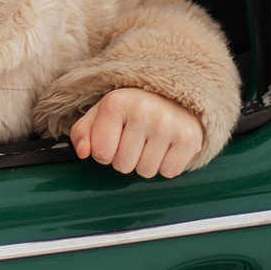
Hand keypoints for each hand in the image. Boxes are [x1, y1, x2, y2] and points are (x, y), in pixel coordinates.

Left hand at [71, 88, 204, 178]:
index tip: (113, 139)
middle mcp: (143, 111)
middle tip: (135, 140)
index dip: (104, 153)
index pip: (101, 153)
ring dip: (145, 163)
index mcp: (116, 103)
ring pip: (146, 171)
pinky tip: (166, 147)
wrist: (173, 97)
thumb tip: (83, 152)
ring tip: (150, 142)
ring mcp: (168, 124)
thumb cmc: (131, 110)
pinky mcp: (188, 138)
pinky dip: (166, 165)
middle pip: (123, 165)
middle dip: (126, 159)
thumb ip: (82, 132)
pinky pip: (169, 172)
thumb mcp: (101, 114)